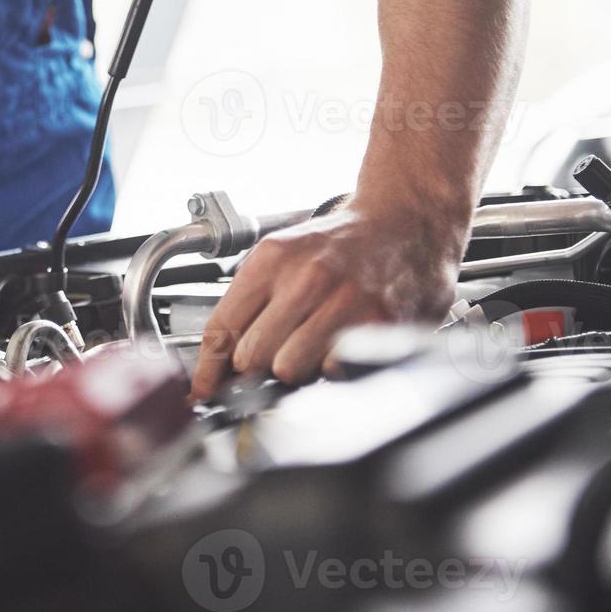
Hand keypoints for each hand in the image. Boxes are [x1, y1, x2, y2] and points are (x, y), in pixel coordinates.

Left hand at [190, 203, 463, 398]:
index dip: (209, 371)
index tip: (205, 391)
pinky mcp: (379, 323)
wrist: (405, 220)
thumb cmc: (342, 243)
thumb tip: (218, 365)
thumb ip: (250, 305)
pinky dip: (333, 371)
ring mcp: (343, 301)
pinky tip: (340, 349)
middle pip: (250, 358)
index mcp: (271, 260)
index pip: (221, 329)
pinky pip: (333, 371)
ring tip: (311, 349)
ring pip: (289, 369)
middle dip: (256, 369)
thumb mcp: (283, 255)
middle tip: (272, 360)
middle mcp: (305, 278)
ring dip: (296, 371)